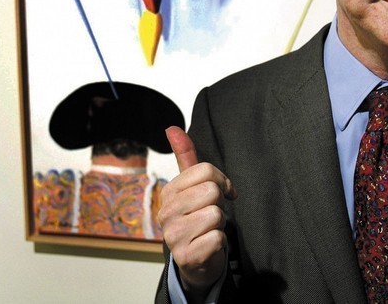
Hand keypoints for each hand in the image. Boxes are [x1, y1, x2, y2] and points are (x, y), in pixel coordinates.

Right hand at [158, 126, 236, 299]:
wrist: (197, 259)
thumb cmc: (197, 216)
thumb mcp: (192, 184)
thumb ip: (185, 155)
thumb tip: (172, 128)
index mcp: (169, 191)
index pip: (205, 170)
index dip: (221, 181)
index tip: (221, 192)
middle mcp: (166, 212)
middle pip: (212, 191)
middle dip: (220, 203)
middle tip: (211, 214)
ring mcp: (173, 236)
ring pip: (216, 214)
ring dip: (220, 223)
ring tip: (209, 229)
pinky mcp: (185, 257)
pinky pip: (217, 238)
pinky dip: (220, 242)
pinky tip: (208, 245)